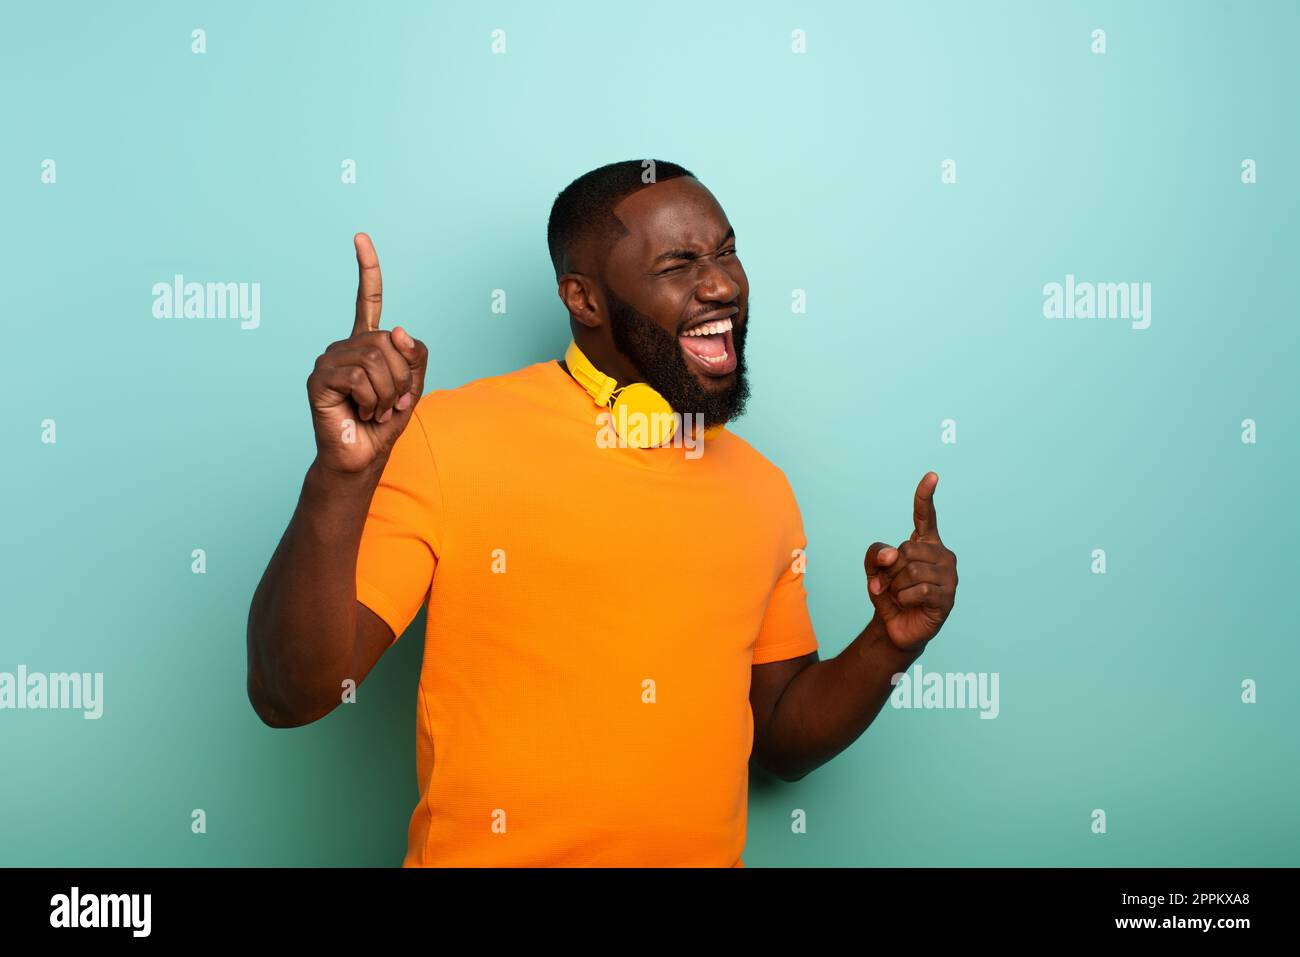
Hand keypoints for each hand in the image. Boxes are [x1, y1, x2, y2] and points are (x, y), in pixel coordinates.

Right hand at [306, 233, 428, 474]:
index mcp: (366, 343)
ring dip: (387, 392)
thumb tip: (396, 328)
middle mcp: (345, 346)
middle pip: (388, 341)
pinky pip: (359, 376)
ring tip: (375, 409)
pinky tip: (361, 411)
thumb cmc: (384, 422)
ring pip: (376, 358)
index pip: (368, 300)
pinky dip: (371, 399)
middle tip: (390, 403)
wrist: (362, 456)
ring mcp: (329, 359)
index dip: (367, 269)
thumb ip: (414, 356)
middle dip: (400, 377)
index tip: (360, 237)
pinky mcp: (319, 378)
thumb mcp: (412, 387)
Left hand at [863, 472, 957, 651]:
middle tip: (892, 583)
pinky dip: (903, 598)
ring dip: (896, 586)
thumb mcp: (873, 569)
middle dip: (890, 569)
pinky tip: (909, 604)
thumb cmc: (889, 594)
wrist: (895, 626)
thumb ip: (875, 554)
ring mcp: (949, 576)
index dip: (925, 496)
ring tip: (900, 595)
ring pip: (912, 570)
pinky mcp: (948, 597)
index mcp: (926, 543)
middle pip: (906, 549)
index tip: (932, 475)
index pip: (925, 516)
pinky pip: (917, 590)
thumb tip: (893, 555)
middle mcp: (942, 555)